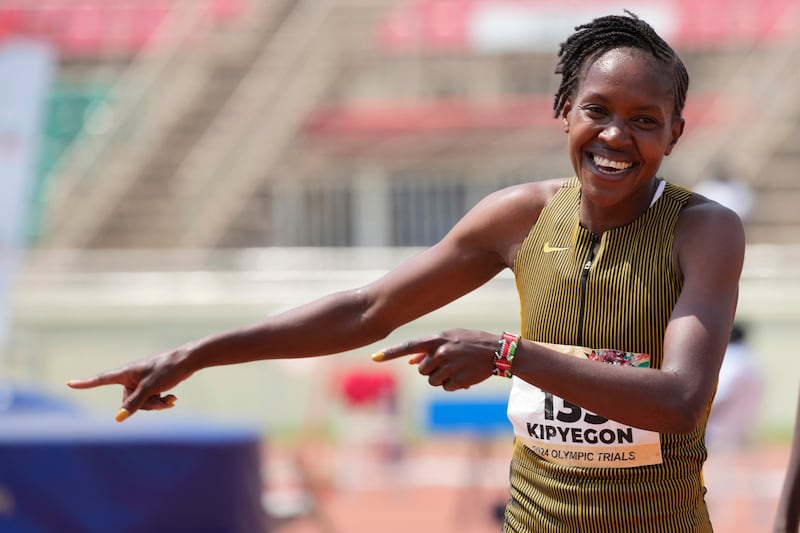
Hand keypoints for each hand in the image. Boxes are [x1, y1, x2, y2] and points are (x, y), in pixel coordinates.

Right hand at [67, 348, 193, 421]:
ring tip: (171, 399)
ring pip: (142, 403)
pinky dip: (161, 401)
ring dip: (156, 404)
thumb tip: (119, 418)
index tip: (69, 383)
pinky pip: (150, 400)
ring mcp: (141, 382)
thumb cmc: (168, 369)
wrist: (188, 361)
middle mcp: (131, 377)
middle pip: (129, 402)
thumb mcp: (151, 387)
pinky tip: (173, 399)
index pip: (101, 380)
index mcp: (126, 373)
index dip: (86, 383)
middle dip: (146, 405)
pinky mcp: (151, 385)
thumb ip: (134, 403)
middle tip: (163, 399)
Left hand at [372, 328, 496, 390]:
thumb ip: (429, 348)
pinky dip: (452, 385)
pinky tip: (462, 375)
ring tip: (456, 368)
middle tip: (447, 363)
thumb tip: (409, 360)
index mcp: (437, 339)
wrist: (496, 351)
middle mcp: (441, 352)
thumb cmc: (470, 342)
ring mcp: (449, 367)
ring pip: (432, 381)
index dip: (390, 353)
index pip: (408, 346)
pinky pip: (445, 388)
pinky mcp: (458, 381)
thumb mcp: (450, 338)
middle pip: (421, 370)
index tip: (374, 357)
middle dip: (430, 369)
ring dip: (441, 378)